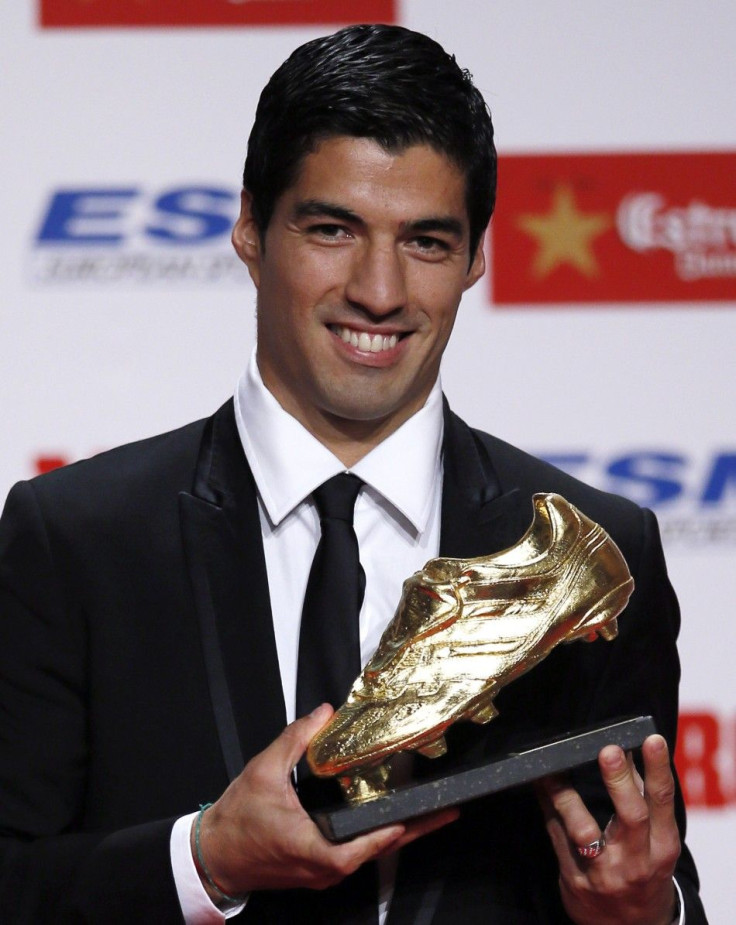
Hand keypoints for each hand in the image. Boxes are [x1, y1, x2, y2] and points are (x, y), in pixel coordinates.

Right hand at [192, 703, 457, 898]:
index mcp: (316, 850)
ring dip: (395, 834)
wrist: (212, 856)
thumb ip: (296, 739)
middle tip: (445, 811)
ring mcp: (321, 873)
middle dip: (413, 829)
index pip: (370, 844)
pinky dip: (373, 838)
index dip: (401, 827)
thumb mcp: (264, 771)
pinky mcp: (316, 870)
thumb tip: (323, 714)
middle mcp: (324, 869)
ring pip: (368, 854)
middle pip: (379, 849)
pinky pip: (353, 855)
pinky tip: (384, 821)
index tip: (427, 810)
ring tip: (425, 813)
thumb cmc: (236, 823)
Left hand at [539, 734, 680, 924]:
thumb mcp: (655, 843)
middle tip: (609, 750)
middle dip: (619, 782)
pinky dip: (547, 807)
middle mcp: (636, 862)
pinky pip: (556, 836)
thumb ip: (642, 800)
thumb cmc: (642, 871)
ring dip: (566, 795)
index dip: (659, 770)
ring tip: (553, 767)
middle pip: (632, 817)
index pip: (662, 803)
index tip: (652, 740)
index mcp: (662, 848)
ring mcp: (603, 873)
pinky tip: (539, 783)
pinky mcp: (574, 878)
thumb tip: (627, 751)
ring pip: (583, 830)